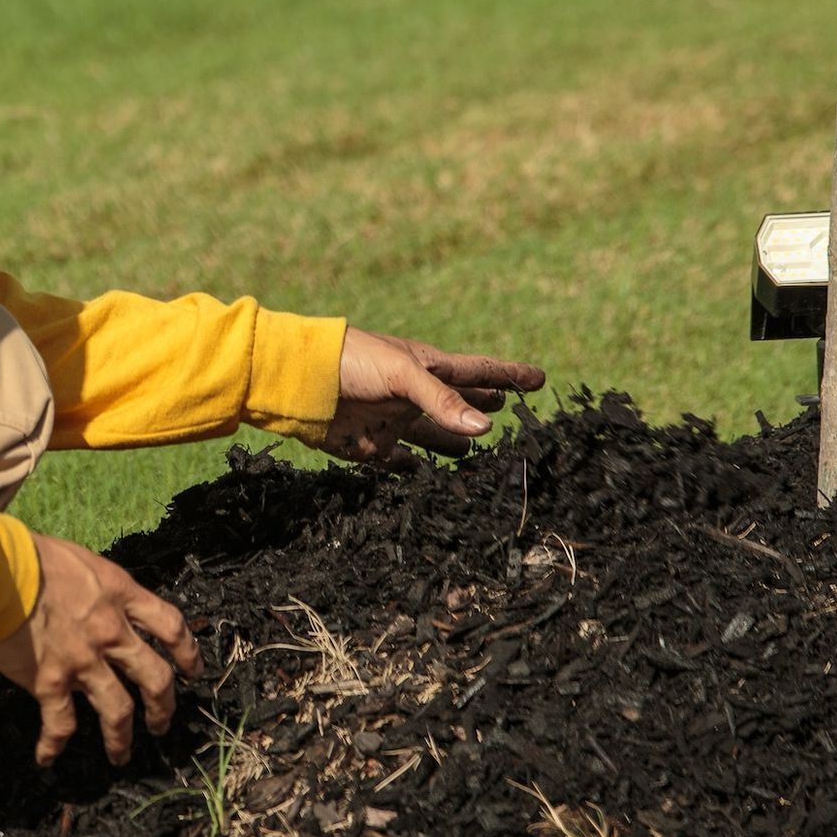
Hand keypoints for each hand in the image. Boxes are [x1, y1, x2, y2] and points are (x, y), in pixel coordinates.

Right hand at [0, 532, 202, 766]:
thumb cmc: (32, 557)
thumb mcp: (85, 564)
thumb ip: (102, 591)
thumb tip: (103, 608)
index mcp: (122, 596)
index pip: (170, 626)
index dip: (188, 652)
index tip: (192, 671)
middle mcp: (111, 631)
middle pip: (155, 677)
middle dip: (164, 706)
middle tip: (162, 723)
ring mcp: (83, 660)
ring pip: (118, 710)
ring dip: (121, 738)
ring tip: (121, 755)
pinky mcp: (49, 680)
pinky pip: (59, 722)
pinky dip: (53, 743)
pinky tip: (47, 757)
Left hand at [323, 328, 545, 468]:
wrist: (298, 380)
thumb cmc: (352, 361)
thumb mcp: (403, 374)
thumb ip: (443, 402)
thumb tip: (485, 429)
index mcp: (427, 369)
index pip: (478, 372)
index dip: (508, 375)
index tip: (539, 378)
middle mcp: (413, 396)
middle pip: (458, 405)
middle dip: (482, 407)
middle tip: (510, 411)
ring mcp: (392, 422)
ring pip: (433, 438)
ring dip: (453, 445)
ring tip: (476, 453)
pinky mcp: (369, 447)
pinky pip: (397, 464)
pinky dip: (412, 470)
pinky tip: (423, 476)